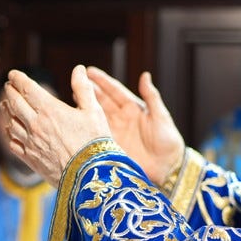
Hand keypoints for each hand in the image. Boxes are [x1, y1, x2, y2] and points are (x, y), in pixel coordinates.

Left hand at [2, 65, 110, 186]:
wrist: (90, 176)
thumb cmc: (95, 142)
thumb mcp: (94, 111)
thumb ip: (83, 89)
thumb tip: (78, 69)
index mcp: (50, 110)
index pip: (27, 89)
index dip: (17, 79)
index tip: (13, 74)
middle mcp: (35, 125)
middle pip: (14, 103)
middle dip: (10, 91)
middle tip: (8, 86)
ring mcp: (30, 143)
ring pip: (10, 123)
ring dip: (7, 111)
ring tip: (7, 105)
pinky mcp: (30, 159)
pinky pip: (13, 143)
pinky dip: (9, 133)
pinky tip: (10, 130)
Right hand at [86, 68, 184, 184]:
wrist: (167, 169)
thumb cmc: (168, 141)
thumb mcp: (161, 117)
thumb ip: (151, 96)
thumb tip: (145, 75)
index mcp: (133, 108)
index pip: (114, 91)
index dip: (102, 81)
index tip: (88, 71)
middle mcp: (121, 118)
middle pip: (102, 101)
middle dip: (88, 91)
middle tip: (75, 81)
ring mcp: (115, 131)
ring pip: (96, 115)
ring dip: (84, 107)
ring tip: (72, 97)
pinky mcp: (111, 145)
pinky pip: (96, 134)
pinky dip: (86, 127)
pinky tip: (76, 121)